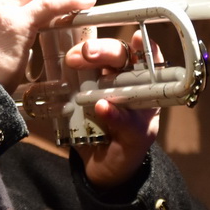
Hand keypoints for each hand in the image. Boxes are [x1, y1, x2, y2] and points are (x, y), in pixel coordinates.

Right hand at [65, 33, 159, 188]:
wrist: (104, 170)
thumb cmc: (127, 151)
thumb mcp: (133, 141)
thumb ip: (124, 124)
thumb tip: (103, 105)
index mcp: (146, 89)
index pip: (150, 60)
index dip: (144, 46)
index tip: (134, 39)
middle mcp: (124, 80)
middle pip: (117, 55)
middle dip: (103, 49)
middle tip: (87, 53)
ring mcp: (99, 84)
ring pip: (93, 60)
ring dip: (83, 55)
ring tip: (71, 60)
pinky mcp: (78, 92)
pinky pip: (72, 77)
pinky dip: (65, 71)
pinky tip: (60, 69)